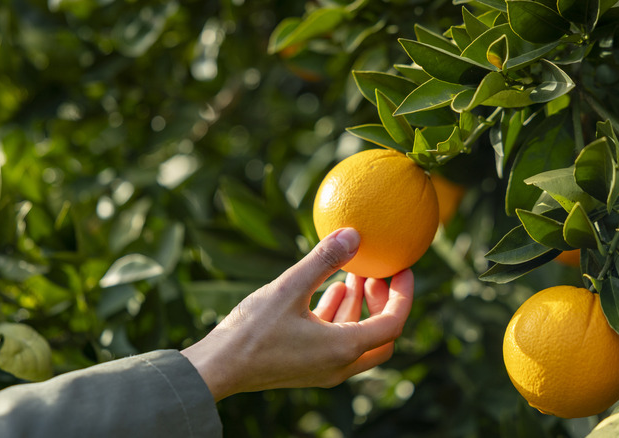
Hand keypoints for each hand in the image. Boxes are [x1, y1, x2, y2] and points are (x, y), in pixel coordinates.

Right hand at [180, 228, 413, 400]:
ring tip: (354, 273)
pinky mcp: (307, 367)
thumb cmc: (251, 332)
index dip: (403, 294)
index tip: (403, 269)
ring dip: (360, 306)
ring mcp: (323, 369)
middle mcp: (339, 365)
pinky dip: (340, 317)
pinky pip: (337, 342)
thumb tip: (353, 233)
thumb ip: (324, 260)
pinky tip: (331, 290)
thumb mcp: (289, 288)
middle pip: (382, 336)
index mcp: (343, 348)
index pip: (393, 322)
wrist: (216, 369)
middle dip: (384, 302)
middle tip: (377, 273)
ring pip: (358, 339)